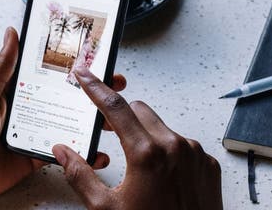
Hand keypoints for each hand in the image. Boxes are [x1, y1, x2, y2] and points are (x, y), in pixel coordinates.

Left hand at [0, 27, 126, 208]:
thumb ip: (1, 67)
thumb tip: (11, 34)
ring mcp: (38, 131)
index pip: (51, 72)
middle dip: (94, 91)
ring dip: (94, 120)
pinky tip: (96, 150)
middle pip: (68, 96)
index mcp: (18, 89)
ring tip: (110, 118)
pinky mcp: (40, 154)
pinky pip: (67, 151)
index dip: (74, 66)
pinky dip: (84, 152)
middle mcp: (31, 108)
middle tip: (114, 84)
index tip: (95, 58)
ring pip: (72, 122)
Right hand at [52, 67, 222, 209]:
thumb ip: (80, 175)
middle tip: (108, 133)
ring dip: (146, 135)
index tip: (85, 75)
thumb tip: (63, 152)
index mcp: (147, 154)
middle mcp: (175, 147)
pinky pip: (183, 144)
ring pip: (162, 127)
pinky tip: (161, 175)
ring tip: (139, 166)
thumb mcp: (106, 209)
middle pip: (140, 111)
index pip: (114, 108)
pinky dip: (168, 151)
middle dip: (122, 117)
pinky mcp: (208, 164)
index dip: (95, 88)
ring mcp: (195, 154)